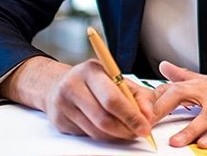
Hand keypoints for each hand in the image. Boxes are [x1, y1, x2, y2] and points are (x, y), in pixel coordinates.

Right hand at [0, 56, 156, 140]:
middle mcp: (74, 86)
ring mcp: (63, 105)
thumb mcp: (116, 78)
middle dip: (126, 129)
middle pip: (103, 118)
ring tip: (127, 131)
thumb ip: (137, 94)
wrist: (58, 83)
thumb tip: (148, 115)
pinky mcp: (59, 121)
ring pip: (96, 131)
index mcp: (91, 70)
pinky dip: (103, 136)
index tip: (145, 126)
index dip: (131, 115)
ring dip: (116, 135)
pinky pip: (87, 136)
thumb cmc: (93, 80)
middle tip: (138, 132)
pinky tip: (109, 129)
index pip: (113, 99)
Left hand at [153, 61, 206, 148]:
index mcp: (198, 84)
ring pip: (206, 115)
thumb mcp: (203, 80)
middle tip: (149, 121)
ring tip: (176, 142)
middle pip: (183, 94)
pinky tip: (205, 143)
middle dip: (164, 107)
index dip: (154, 100)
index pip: (170, 89)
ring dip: (191, 128)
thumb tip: (163, 66)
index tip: (140, 112)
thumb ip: (182, 76)